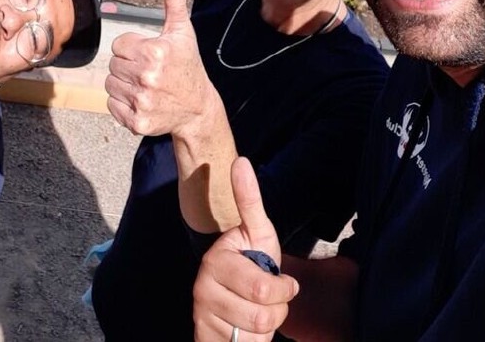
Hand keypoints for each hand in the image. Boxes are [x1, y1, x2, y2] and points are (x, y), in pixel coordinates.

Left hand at [106, 0, 209, 137]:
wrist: (198, 108)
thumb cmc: (188, 66)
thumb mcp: (183, 32)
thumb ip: (174, 2)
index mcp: (154, 51)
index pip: (119, 44)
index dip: (133, 48)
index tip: (149, 54)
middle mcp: (146, 76)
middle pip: (113, 64)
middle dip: (128, 66)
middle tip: (148, 71)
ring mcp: (141, 101)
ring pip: (110, 85)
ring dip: (124, 84)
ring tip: (145, 86)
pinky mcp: (136, 121)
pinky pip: (111, 105)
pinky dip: (122, 104)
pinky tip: (141, 100)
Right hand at [193, 159, 296, 341]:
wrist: (233, 301)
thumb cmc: (251, 263)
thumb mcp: (257, 233)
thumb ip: (250, 200)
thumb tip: (241, 160)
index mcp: (216, 259)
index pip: (264, 288)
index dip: (282, 290)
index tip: (282, 284)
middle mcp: (202, 286)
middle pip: (263, 311)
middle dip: (278, 305)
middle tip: (271, 295)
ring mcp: (202, 314)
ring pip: (257, 330)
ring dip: (267, 324)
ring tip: (258, 309)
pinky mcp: (203, 335)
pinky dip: (254, 340)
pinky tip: (246, 328)